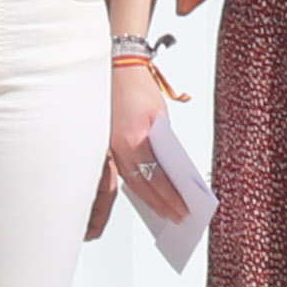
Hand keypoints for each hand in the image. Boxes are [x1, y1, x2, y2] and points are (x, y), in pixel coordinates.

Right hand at [90, 60, 173, 241]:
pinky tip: (144, 193)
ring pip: (129, 182)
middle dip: (161, 204)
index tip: (183, 209)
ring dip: (147, 199)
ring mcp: (106, 150)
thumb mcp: (160, 116)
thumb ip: (165, 142)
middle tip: (176, 217)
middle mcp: (116, 149)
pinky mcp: (103, 147)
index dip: (171, 197)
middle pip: (142, 186)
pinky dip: (134, 185)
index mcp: (134, 140)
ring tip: (163, 211)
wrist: (114, 69)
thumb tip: (174, 168)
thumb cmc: (136, 88)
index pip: (156, 178)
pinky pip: (120, 172)